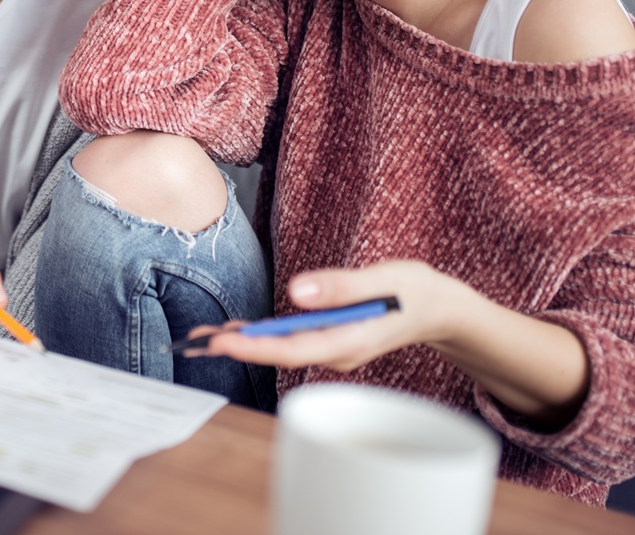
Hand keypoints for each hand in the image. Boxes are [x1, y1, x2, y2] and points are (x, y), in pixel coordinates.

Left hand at [191, 260, 465, 370]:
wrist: (438, 308)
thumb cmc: (413, 291)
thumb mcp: (384, 280)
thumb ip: (341, 286)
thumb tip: (296, 291)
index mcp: (349, 341)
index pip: (293, 349)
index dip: (256, 348)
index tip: (223, 343)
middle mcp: (336, 351)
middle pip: (280, 353)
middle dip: (238, 348)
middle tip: (196, 341)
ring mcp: (332, 348)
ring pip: (281, 349)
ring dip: (245, 343)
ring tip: (203, 336)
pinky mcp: (329, 340)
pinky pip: (290, 342)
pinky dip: (262, 337)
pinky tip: (238, 332)